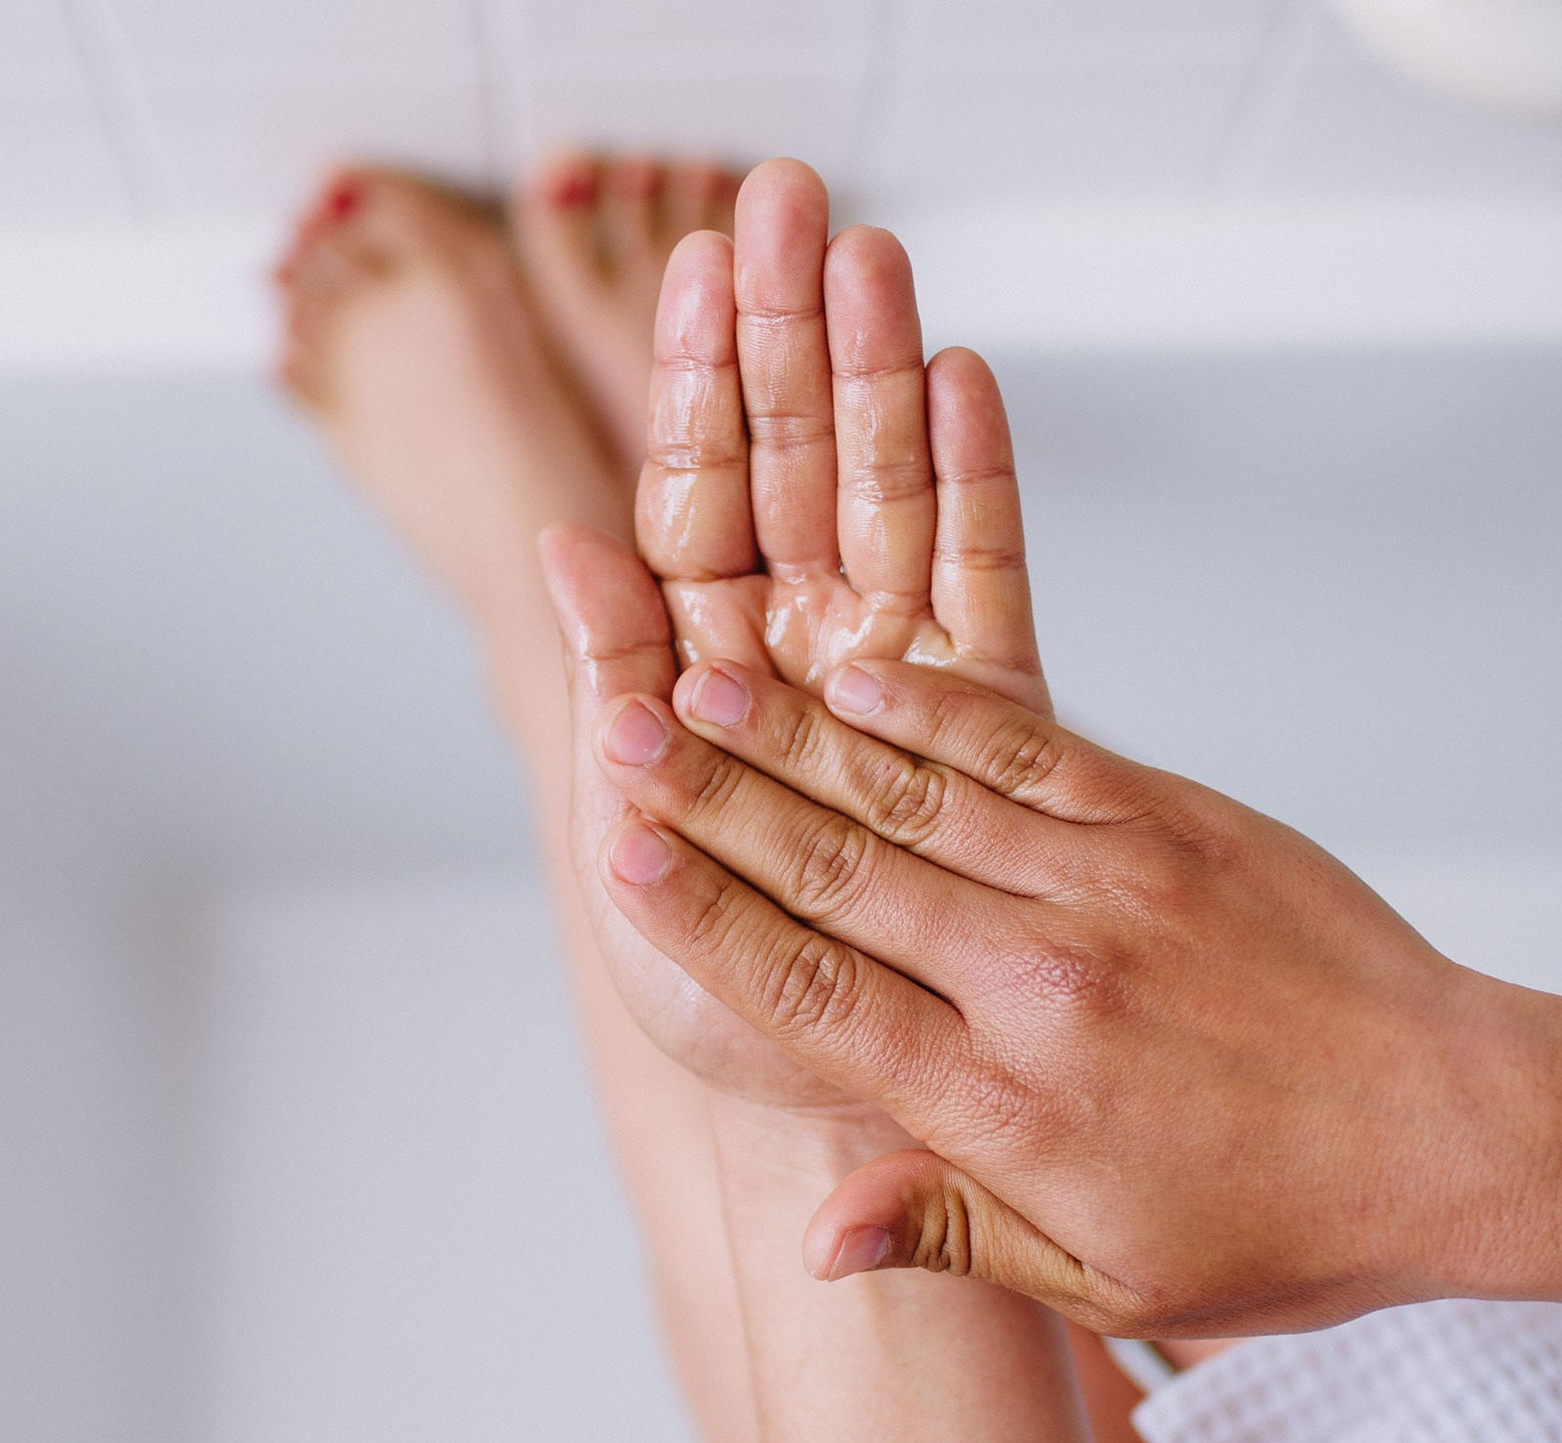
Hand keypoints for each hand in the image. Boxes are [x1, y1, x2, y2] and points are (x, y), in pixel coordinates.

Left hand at [544, 158, 1048, 1105]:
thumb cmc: (733, 1030)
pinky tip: (967, 375)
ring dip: (875, 378)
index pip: (689, 513)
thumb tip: (562, 544)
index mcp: (701, 699)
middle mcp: (796, 680)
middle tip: (784, 202)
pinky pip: (989, 588)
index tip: (688, 267)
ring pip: (887, 509)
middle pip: (789, 483)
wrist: (854, 1120)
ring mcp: (898, 697)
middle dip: (783, 343)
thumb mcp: (648, 873)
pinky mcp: (999, 730)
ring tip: (867, 247)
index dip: (689, 392)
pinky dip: (978, 484)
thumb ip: (615, 703)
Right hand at [566, 649, 1561, 1336]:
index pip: (818, 1006)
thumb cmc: (1289, 1225)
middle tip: (614, 732)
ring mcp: (1111, 886)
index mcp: (1014, 1108)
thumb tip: (815, 1237)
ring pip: (914, 798)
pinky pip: (1027, 749)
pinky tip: (857, 669)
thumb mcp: (1117, 1276)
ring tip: (698, 680)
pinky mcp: (1172, 822)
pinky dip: (932, 708)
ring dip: (797, 738)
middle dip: (714, 806)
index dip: (706, 931)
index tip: (614, 861)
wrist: (1469, 1128)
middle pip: (840, 879)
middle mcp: (1044, 982)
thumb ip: (956, 1235)